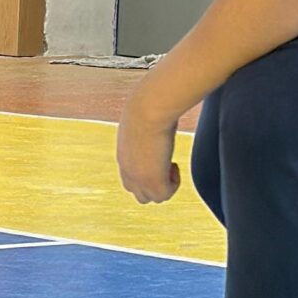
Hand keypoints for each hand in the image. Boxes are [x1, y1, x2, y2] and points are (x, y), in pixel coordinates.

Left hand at [116, 85, 180, 204]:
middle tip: (166, 164)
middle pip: (140, 195)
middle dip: (155, 184)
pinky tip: (173, 164)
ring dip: (165, 185)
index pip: (131, 181)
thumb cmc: (148, 106)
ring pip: (152, 198)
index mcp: (123, 157)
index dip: (147, 174)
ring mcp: (138, 179)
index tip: (159, 158)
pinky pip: (165, 195)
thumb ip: (147, 119)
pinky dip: (173, 183)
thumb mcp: (144, 117)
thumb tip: (157, 100)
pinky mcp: (153, 181)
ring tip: (170, 165)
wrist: (148, 109)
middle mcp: (127, 171)